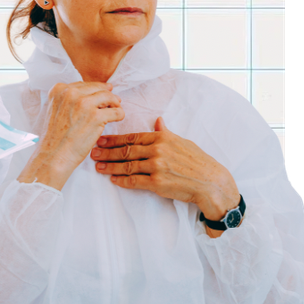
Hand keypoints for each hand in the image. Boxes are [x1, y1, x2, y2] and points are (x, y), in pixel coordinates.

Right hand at [20, 81, 123, 189]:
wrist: (53, 155)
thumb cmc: (55, 136)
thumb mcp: (55, 109)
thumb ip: (69, 99)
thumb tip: (100, 89)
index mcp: (58, 90)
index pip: (84, 85)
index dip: (94, 92)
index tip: (99, 100)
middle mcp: (70, 93)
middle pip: (98, 88)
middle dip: (107, 96)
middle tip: (112, 104)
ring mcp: (83, 104)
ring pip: (109, 96)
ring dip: (115, 104)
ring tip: (114, 111)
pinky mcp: (96, 117)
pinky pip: (117, 111)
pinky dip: (119, 115)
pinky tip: (116, 120)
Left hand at [92, 117, 240, 229]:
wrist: (211, 182)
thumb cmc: (198, 161)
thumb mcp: (183, 142)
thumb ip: (166, 133)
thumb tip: (158, 120)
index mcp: (162, 138)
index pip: (132, 137)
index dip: (113, 139)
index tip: (100, 140)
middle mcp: (158, 150)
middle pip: (126, 150)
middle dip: (106, 152)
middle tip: (92, 152)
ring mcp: (157, 167)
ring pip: (126, 166)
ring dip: (109, 166)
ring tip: (98, 166)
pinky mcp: (157, 183)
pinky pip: (134, 181)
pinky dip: (121, 180)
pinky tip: (113, 179)